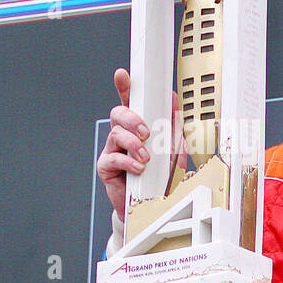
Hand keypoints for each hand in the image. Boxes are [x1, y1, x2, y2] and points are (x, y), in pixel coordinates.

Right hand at [96, 68, 189, 221]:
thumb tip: (175, 106)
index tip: (122, 75)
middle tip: (146, 132)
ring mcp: (112, 150)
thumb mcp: (173, 151)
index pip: (130, 102)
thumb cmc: (160, 177)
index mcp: (137, 127)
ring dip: (133, 144)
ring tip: (145, 158)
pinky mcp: (106, 167)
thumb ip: (173, 130)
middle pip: (118, 113)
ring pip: (116, 134)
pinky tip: (138, 168)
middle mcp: (122, 135)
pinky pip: (113, 157)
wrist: (151, 206)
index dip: (125, 87)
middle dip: (132, 118)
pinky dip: (128, 162)